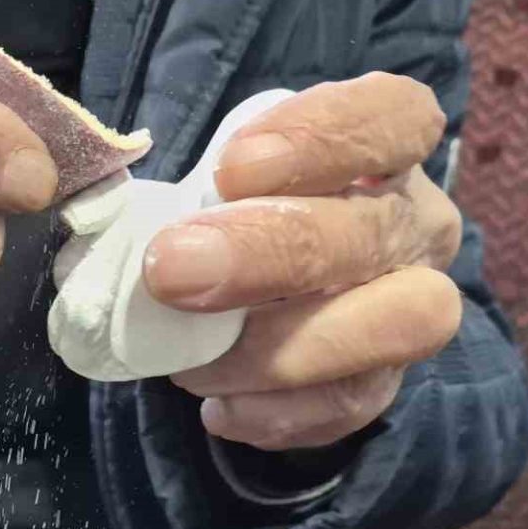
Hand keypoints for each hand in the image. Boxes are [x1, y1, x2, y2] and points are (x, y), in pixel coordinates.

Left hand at [145, 72, 463, 450]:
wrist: (246, 298)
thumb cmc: (232, 215)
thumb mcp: (214, 179)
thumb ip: (187, 183)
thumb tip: (113, 213)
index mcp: (384, 149)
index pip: (392, 117)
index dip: (322, 137)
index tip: (232, 166)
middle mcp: (414, 224)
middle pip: (376, 231)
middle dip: (273, 251)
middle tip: (176, 266)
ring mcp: (412, 306)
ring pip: (397, 324)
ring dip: (283, 348)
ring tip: (192, 363)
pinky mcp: (384, 381)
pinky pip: (352, 403)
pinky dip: (277, 411)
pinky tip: (219, 405)